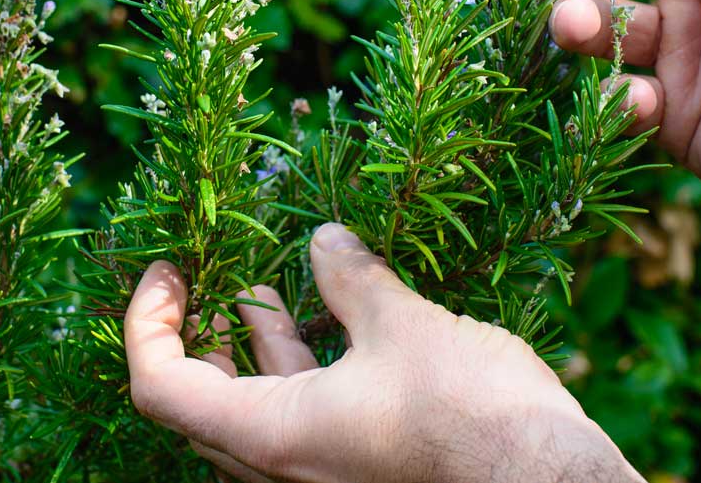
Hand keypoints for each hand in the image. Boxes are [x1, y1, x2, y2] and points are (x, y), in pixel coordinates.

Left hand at [126, 223, 642, 482]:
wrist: (552, 481)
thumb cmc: (472, 413)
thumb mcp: (401, 326)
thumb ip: (350, 280)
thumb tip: (322, 240)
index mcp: (271, 437)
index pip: (160, 386)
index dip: (148, 322)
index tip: (171, 270)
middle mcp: (282, 470)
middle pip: (199, 402)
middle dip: (198, 335)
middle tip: (206, 282)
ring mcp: (320, 474)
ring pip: (256, 411)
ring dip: (253, 348)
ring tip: (259, 292)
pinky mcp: (357, 468)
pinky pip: (304, 418)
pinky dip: (301, 368)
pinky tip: (330, 319)